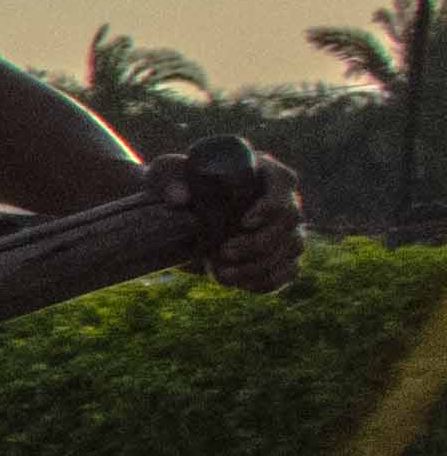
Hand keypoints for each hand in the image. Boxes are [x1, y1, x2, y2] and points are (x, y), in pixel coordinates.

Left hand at [171, 145, 306, 294]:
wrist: (171, 216)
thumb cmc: (171, 184)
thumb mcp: (163, 174)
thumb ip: (166, 177)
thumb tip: (179, 198)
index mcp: (263, 170)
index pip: (284, 183)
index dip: (272, 205)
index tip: (244, 222)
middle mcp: (282, 198)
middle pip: (291, 220)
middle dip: (260, 242)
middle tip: (225, 251)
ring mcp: (284, 228)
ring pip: (292, 248)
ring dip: (260, 266)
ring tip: (222, 274)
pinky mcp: (277, 255)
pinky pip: (288, 272)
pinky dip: (268, 281)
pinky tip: (240, 284)